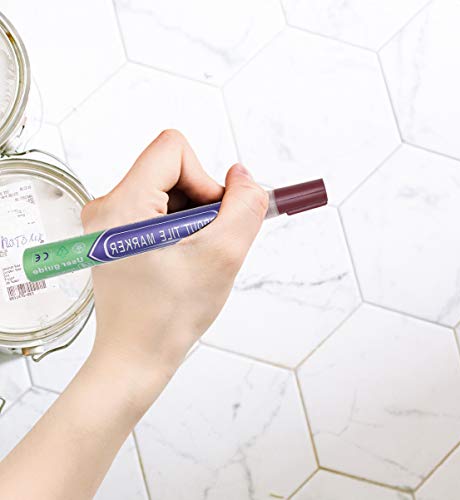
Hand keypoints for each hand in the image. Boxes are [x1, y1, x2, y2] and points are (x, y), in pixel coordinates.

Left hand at [81, 130, 267, 397]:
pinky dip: (180, 230)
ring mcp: (108, 221)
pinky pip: (159, 210)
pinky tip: (180, 261)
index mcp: (123, 204)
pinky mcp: (116, 233)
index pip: (173, 149)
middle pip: (172, 170)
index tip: (213, 219)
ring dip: (193, 221)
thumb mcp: (222, 256)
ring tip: (191, 259)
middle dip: (201, 204)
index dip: (205, 180)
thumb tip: (242, 174)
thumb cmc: (170, 316)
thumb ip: (244, 206)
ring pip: (169, 192)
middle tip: (205, 246)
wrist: (136, 356)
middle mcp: (106, 206)